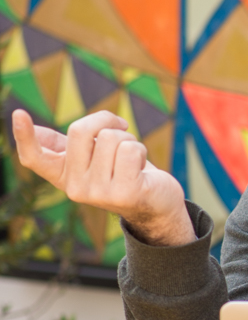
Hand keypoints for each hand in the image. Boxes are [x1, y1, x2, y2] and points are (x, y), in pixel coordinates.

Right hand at [11, 109, 194, 246]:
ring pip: (110, 138)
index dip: (25, 137)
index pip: (35, 158)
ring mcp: (98, 193)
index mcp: (63, 176)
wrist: (157, 205)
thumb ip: (65, 147)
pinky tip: (142, 168)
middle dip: (106, 121)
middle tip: (121, 129)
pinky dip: (141, 150)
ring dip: (129, 139)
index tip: (18, 114)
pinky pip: (130, 149)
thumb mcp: (93, 159)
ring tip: (133, 159)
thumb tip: (31, 129)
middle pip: (80, 131)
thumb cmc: (123, 173)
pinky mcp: (124, 193)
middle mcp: (75, 188)